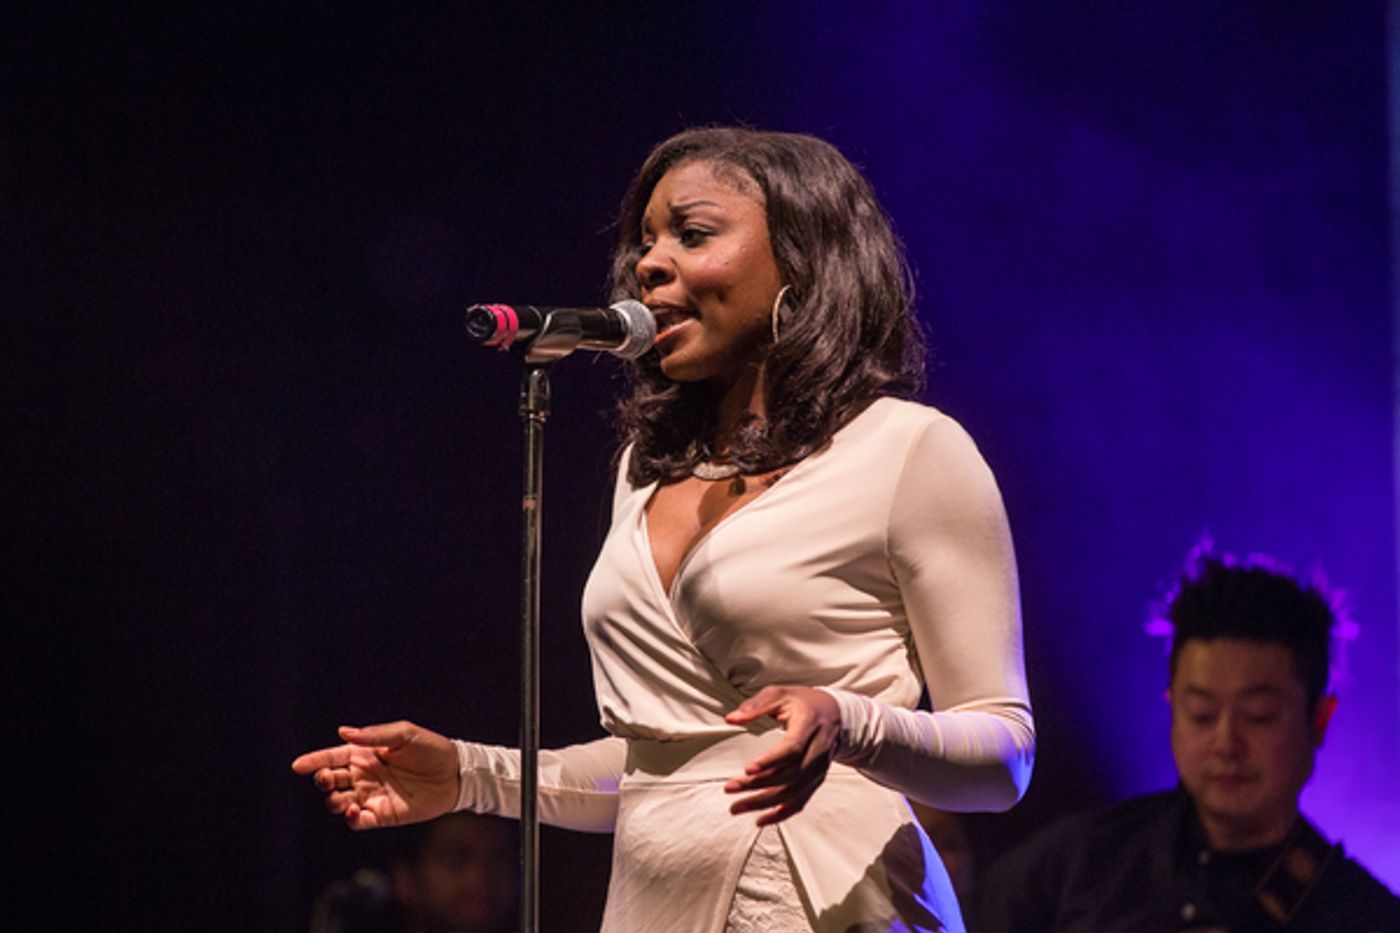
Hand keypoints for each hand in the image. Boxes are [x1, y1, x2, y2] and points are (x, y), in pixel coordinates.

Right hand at [290, 720, 458, 829]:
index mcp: (366, 754)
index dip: (314, 761)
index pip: (333, 757)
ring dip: (334, 802)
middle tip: (328, 780)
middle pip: (331, 781)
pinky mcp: (382, 815)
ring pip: (339, 802)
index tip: (298, 765)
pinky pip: (358, 821)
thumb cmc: (431, 749)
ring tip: (343, 799)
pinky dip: (350, 819)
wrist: (455, 773)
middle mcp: (364, 776)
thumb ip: (374, 736)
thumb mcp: (404, 734)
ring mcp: (372, 796)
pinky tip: (355, 811)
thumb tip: (343, 732)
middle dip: (322, 781)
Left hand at [722, 685, 841, 825]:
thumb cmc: (802, 702)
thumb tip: (731, 719)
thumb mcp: (780, 693)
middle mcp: (818, 750)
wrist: (836, 714)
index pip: (792, 748)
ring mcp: (819, 768)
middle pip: (790, 775)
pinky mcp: (816, 780)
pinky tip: (760, 820)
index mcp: (809, 725)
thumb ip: (756, 705)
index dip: (771, 760)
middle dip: (758, 785)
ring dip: (764, 803)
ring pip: (793, 792)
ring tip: (736, 807)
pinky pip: (800, 801)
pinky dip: (781, 813)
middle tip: (730, 788)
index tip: (747, 769)